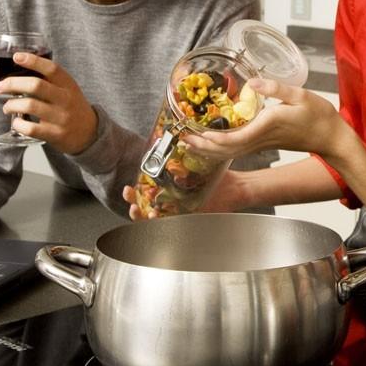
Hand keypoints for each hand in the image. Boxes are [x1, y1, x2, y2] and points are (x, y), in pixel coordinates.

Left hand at [0, 52, 97, 154]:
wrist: (90, 134)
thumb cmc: (72, 108)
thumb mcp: (68, 90)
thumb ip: (50, 80)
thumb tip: (20, 67)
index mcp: (68, 85)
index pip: (52, 69)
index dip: (33, 61)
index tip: (17, 57)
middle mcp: (66, 100)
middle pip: (36, 85)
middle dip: (12, 84)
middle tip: (0, 86)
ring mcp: (61, 118)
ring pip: (29, 106)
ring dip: (11, 105)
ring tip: (7, 107)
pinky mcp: (56, 134)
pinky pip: (31, 128)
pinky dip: (18, 124)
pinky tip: (17, 122)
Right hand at [122, 169, 251, 220]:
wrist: (237, 188)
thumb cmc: (219, 176)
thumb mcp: (197, 165)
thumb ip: (183, 158)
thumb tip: (167, 140)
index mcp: (172, 190)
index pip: (146, 195)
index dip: (134, 194)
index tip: (128, 187)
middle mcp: (174, 204)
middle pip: (146, 209)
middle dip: (133, 205)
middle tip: (130, 197)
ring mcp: (181, 213)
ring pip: (155, 220)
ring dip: (143, 216)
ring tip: (139, 210)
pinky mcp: (191, 220)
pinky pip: (172, 225)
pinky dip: (161, 223)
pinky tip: (156, 216)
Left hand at [183, 79, 345, 158]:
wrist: (331, 138)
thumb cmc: (319, 117)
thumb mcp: (301, 96)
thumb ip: (277, 88)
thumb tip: (253, 82)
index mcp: (268, 126)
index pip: (236, 138)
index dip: (214, 138)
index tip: (197, 133)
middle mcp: (261, 138)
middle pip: (226, 149)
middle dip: (203, 146)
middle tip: (182, 139)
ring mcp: (262, 144)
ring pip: (230, 152)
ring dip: (208, 148)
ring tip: (189, 141)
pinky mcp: (264, 143)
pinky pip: (237, 149)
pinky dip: (220, 147)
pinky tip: (211, 141)